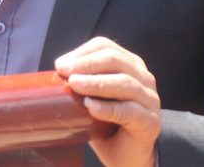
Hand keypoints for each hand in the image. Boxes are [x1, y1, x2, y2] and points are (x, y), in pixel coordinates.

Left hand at [55, 37, 160, 166]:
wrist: (132, 156)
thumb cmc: (110, 125)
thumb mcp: (94, 99)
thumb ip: (82, 85)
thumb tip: (54, 75)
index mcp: (130, 65)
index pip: (106, 47)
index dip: (83, 52)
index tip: (61, 64)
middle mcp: (143, 78)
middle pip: (115, 60)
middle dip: (86, 64)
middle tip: (64, 72)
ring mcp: (150, 99)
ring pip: (124, 83)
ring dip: (96, 82)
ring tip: (74, 85)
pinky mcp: (150, 122)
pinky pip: (128, 111)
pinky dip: (108, 108)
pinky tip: (91, 107)